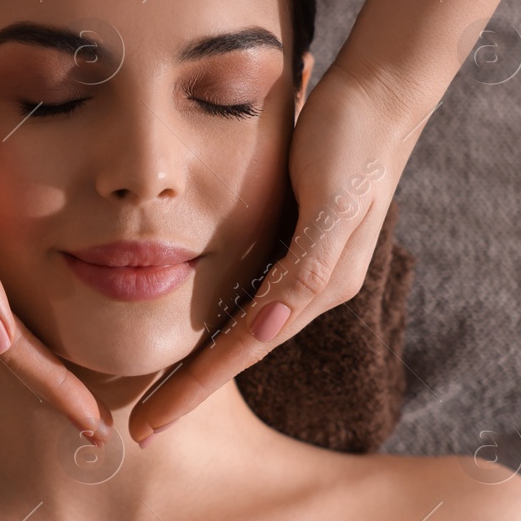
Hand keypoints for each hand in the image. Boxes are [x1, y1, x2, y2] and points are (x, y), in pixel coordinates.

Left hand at [128, 60, 431, 442]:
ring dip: (200, 366)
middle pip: (237, 352)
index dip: (194, 390)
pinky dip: (217, 325)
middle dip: (189, 391)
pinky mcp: (295, 243)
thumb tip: (271, 326)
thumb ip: (308, 264)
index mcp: (318, 286)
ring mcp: (305, 267)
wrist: (379, 93)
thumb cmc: (349, 140)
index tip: (151, 424)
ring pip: (241, 331)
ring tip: (157, 394)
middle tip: (141, 427)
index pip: (242, 351)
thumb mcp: (331, 202)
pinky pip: (248, 298)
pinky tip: (194, 335)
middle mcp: (313, 288)